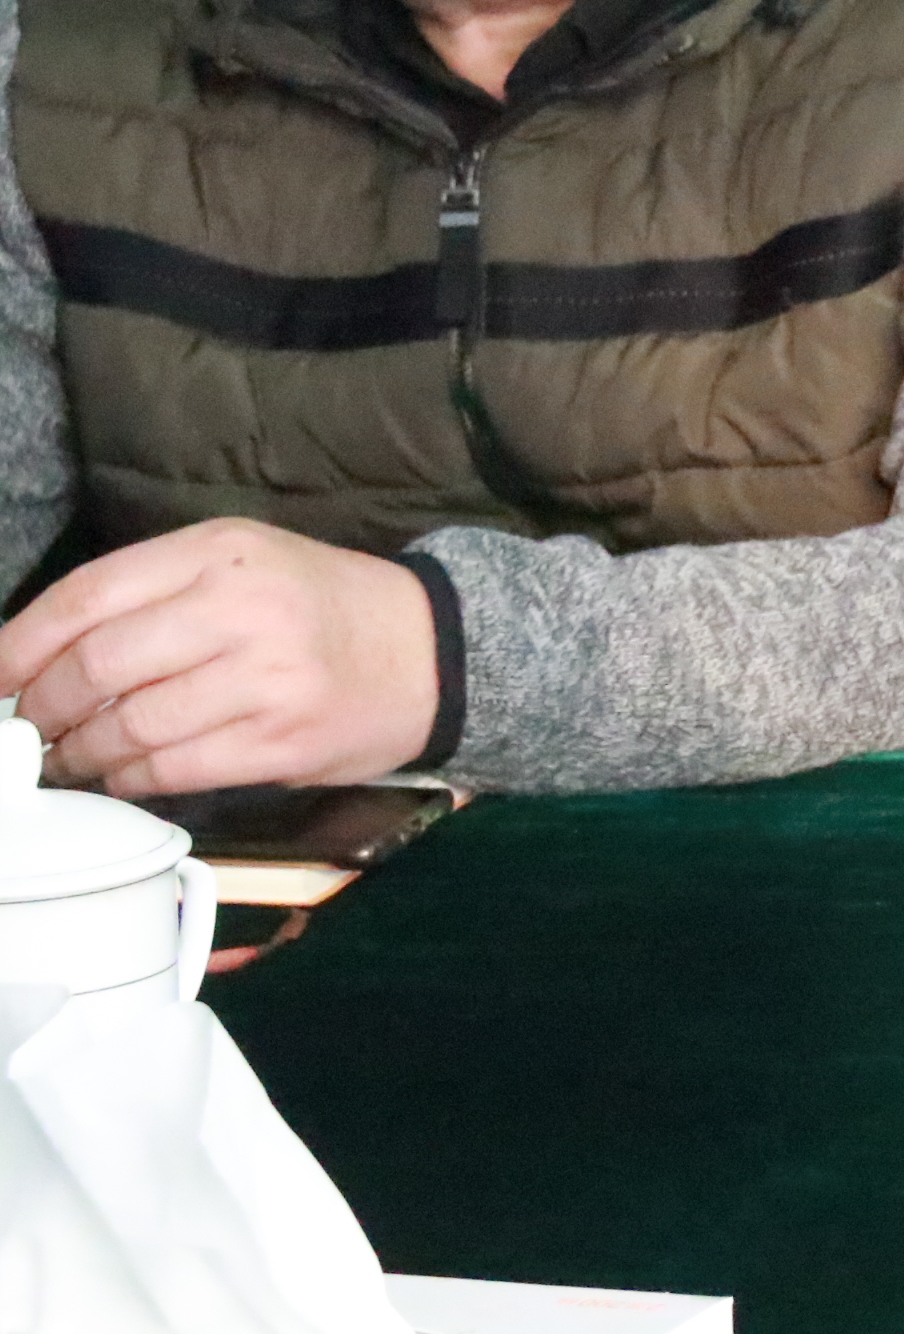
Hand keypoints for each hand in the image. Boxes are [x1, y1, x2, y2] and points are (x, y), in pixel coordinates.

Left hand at [0, 519, 437, 793]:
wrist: (431, 651)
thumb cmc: (319, 607)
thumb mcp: (242, 564)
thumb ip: (152, 596)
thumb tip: (39, 659)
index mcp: (222, 553)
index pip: (87, 598)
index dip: (19, 645)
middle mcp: (242, 610)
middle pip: (97, 667)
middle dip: (46, 708)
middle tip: (34, 726)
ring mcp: (266, 680)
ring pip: (128, 728)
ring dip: (82, 753)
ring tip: (74, 756)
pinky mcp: (281, 743)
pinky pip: (172, 770)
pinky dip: (131, 779)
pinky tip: (126, 773)